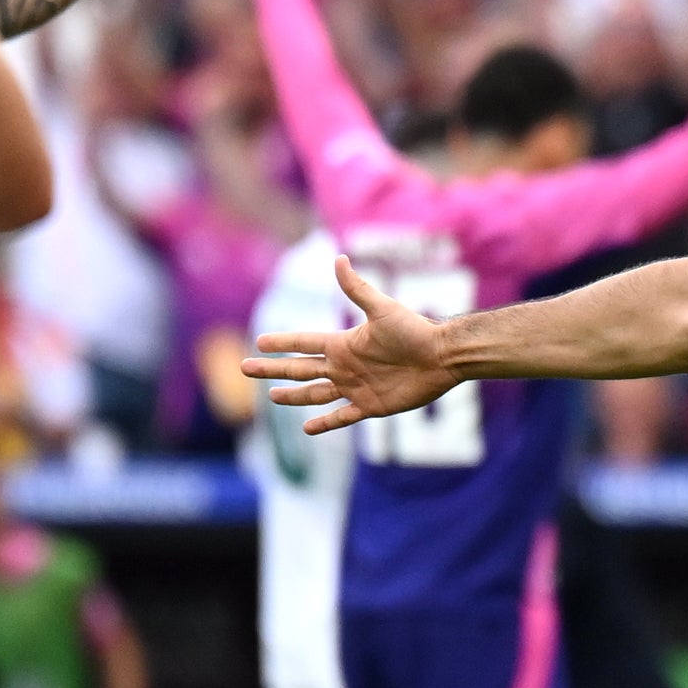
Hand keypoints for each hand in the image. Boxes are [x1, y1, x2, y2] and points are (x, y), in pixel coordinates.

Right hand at [244, 256, 454, 431]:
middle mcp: (345, 366)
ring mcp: (356, 387)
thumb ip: (357, 289)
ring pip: (316, 394)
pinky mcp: (371, 406)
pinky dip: (325, 422)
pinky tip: (307, 428)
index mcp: (343, 344)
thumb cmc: (415, 330)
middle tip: (246, 368)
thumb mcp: (382, 308)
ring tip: (272, 397)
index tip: (259, 342)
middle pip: (300, 369)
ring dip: (294, 396)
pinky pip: (342, 417)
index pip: (303, 343)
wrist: (442, 357)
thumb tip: (338, 258)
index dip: (282, 342)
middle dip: (273, 370)